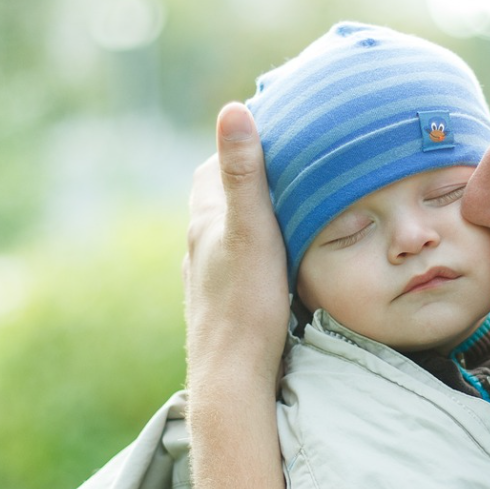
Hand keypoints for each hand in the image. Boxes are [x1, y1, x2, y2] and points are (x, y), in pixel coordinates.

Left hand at [184, 102, 287, 392]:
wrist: (233, 379)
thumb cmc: (245, 306)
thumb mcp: (252, 232)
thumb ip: (243, 174)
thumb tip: (234, 109)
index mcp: (204, 224)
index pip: (213, 169)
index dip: (239, 147)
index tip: (271, 132)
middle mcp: (199, 248)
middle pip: (221, 201)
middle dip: (248, 181)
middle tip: (289, 167)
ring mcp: (209, 279)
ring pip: (229, 236)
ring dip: (254, 219)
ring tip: (290, 208)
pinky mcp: (223, 305)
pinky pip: (239, 264)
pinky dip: (257, 250)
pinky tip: (278, 261)